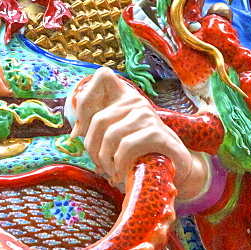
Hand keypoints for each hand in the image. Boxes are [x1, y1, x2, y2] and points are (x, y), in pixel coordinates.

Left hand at [70, 67, 207, 198]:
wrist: (176, 164)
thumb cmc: (141, 150)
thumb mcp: (119, 135)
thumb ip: (100, 129)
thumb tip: (74, 135)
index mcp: (125, 96)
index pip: (103, 75)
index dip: (85, 99)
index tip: (79, 131)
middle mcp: (136, 101)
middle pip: (99, 119)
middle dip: (92, 148)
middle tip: (97, 165)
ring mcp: (147, 115)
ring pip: (111, 135)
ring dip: (105, 160)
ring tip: (109, 172)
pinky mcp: (157, 132)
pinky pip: (126, 146)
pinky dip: (118, 163)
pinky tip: (120, 174)